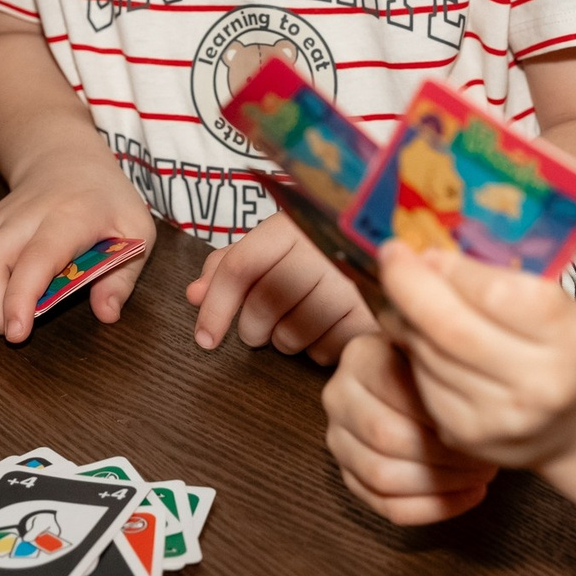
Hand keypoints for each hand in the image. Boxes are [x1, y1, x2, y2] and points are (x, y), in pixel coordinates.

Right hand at [0, 180, 155, 341]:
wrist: (66, 161)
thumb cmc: (105, 201)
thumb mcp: (137, 230)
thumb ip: (124, 276)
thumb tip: (107, 315)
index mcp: (68, 218)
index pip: (36, 258)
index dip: (20, 299)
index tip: (17, 334)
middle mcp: (21, 218)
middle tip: (11, 330)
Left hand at [187, 211, 376, 363]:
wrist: (381, 246)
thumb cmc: (314, 253)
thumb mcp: (271, 247)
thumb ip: (228, 265)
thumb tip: (194, 295)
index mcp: (291, 226)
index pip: (241, 265)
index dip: (216, 306)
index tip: (204, 339)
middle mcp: (321, 248)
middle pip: (264, 304)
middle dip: (251, 328)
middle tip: (259, 329)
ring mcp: (350, 280)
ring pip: (293, 333)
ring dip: (284, 340)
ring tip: (296, 324)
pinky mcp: (371, 311)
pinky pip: (326, 350)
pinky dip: (317, 350)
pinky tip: (323, 331)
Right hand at [322, 333, 497, 523]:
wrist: (410, 376)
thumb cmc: (435, 367)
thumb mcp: (438, 350)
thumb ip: (445, 361)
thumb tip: (475, 395)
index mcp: (360, 357)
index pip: (396, 392)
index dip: (440, 413)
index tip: (479, 421)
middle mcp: (339, 398)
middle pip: (386, 437)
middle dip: (444, 453)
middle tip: (487, 454)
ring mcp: (340, 441)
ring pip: (384, 477)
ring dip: (441, 483)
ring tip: (481, 474)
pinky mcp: (350, 477)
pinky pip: (389, 507)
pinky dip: (434, 507)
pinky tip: (469, 494)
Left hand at [379, 242, 575, 471]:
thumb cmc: (564, 348)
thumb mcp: (560, 305)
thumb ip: (505, 280)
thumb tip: (427, 258)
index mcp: (572, 339)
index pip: (497, 296)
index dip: (453, 270)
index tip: (427, 250)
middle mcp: (540, 385)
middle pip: (453, 329)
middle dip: (410, 286)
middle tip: (391, 256)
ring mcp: (501, 418)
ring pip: (429, 355)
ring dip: (407, 318)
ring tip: (405, 295)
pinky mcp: (466, 436)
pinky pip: (422, 382)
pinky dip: (413, 352)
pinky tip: (418, 335)